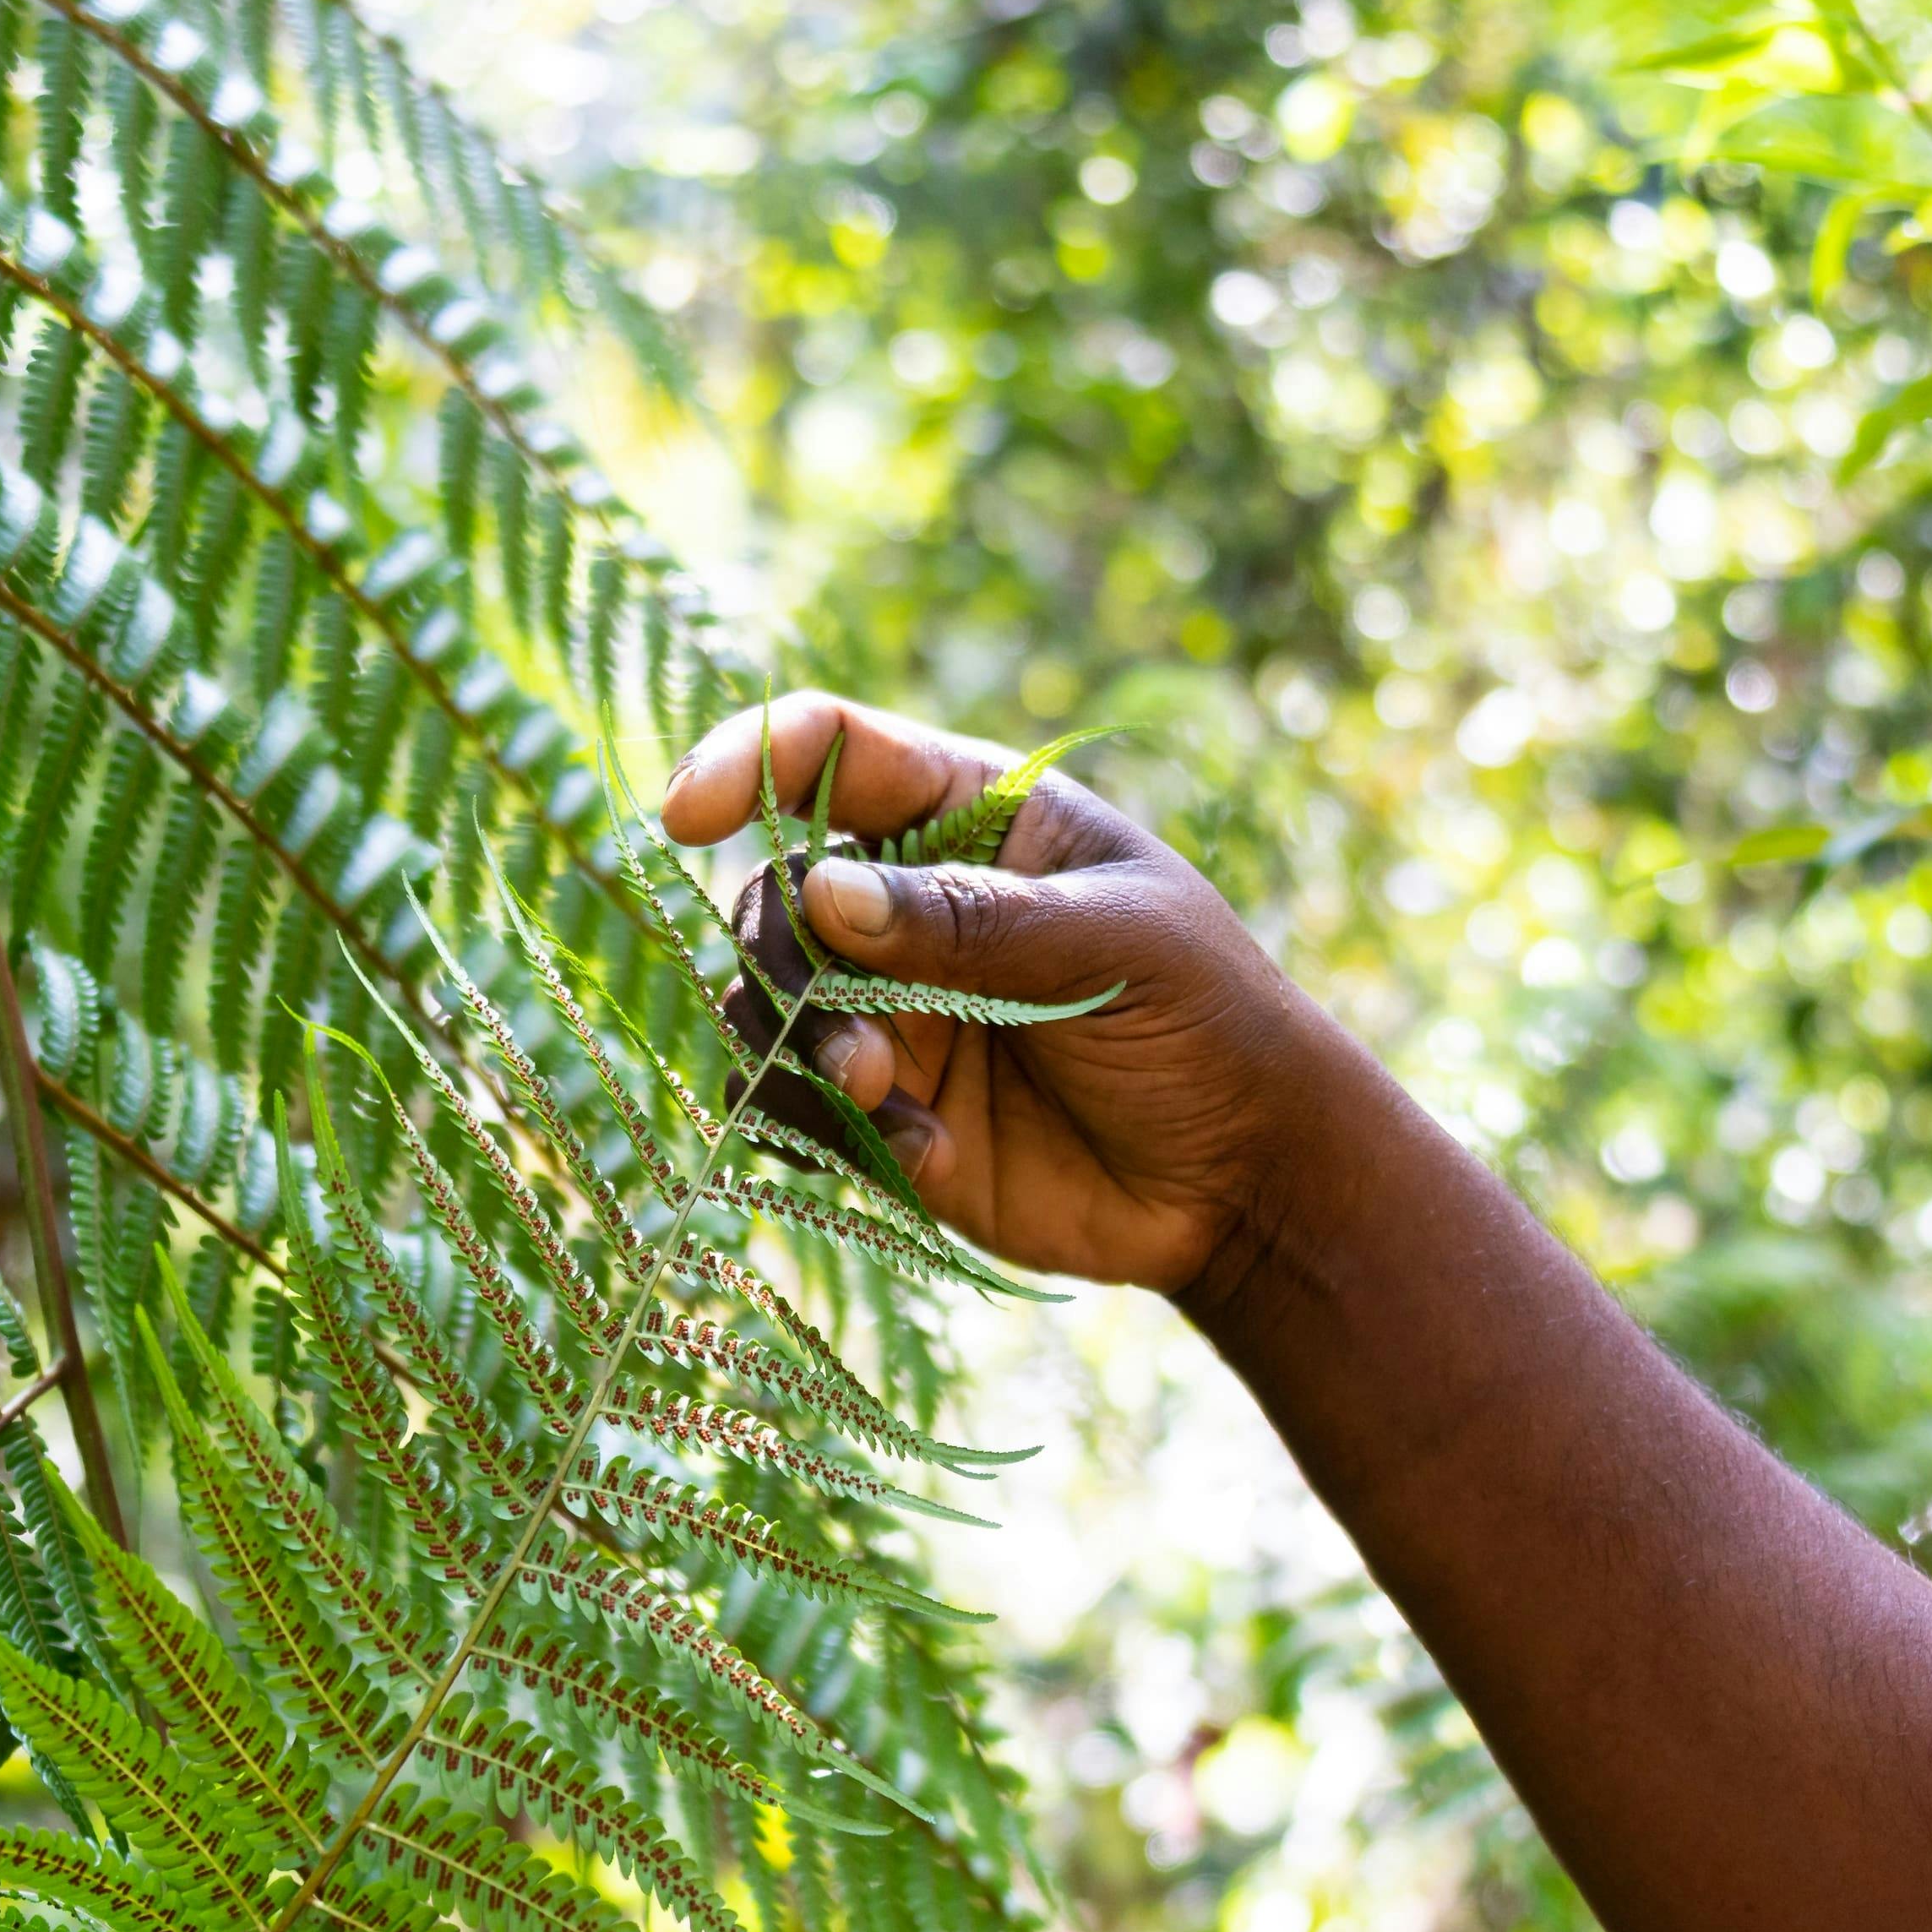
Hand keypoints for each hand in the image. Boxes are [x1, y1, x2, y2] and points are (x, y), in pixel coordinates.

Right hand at [658, 690, 1359, 1298]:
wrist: (1245, 1183)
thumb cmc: (1208, 1026)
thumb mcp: (1109, 947)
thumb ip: (968, 919)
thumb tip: (822, 888)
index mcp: (975, 814)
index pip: (831, 748)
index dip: (747, 761)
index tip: (686, 816)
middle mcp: (912, 903)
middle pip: (777, 895)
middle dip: (789, 965)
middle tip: (862, 1048)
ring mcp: (892, 1009)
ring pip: (764, 1007)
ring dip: (799, 1055)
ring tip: (882, 1102)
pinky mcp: (884, 1109)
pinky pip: (791, 1108)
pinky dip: (826, 1134)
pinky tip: (922, 1161)